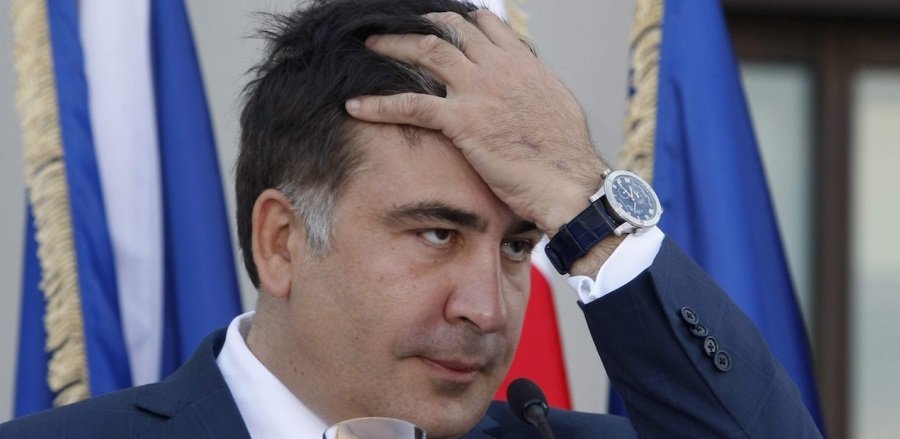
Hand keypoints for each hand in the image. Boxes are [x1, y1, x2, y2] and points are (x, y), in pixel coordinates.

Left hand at [345, 10, 606, 235]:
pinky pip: (413, 105)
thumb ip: (533, 87)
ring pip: (428, 51)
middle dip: (418, 23)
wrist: (570, 182)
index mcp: (523, 62)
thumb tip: (527, 85)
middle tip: (393, 26)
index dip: (455, 19)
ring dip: (394, 44)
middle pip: (450, 28)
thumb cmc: (566, 155)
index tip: (434, 21)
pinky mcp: (464, 121)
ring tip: (370, 44)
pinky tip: (356, 106)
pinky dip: (380, 104)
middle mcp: (500, 67)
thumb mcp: (556, 106)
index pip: (483, 24)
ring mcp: (480, 90)